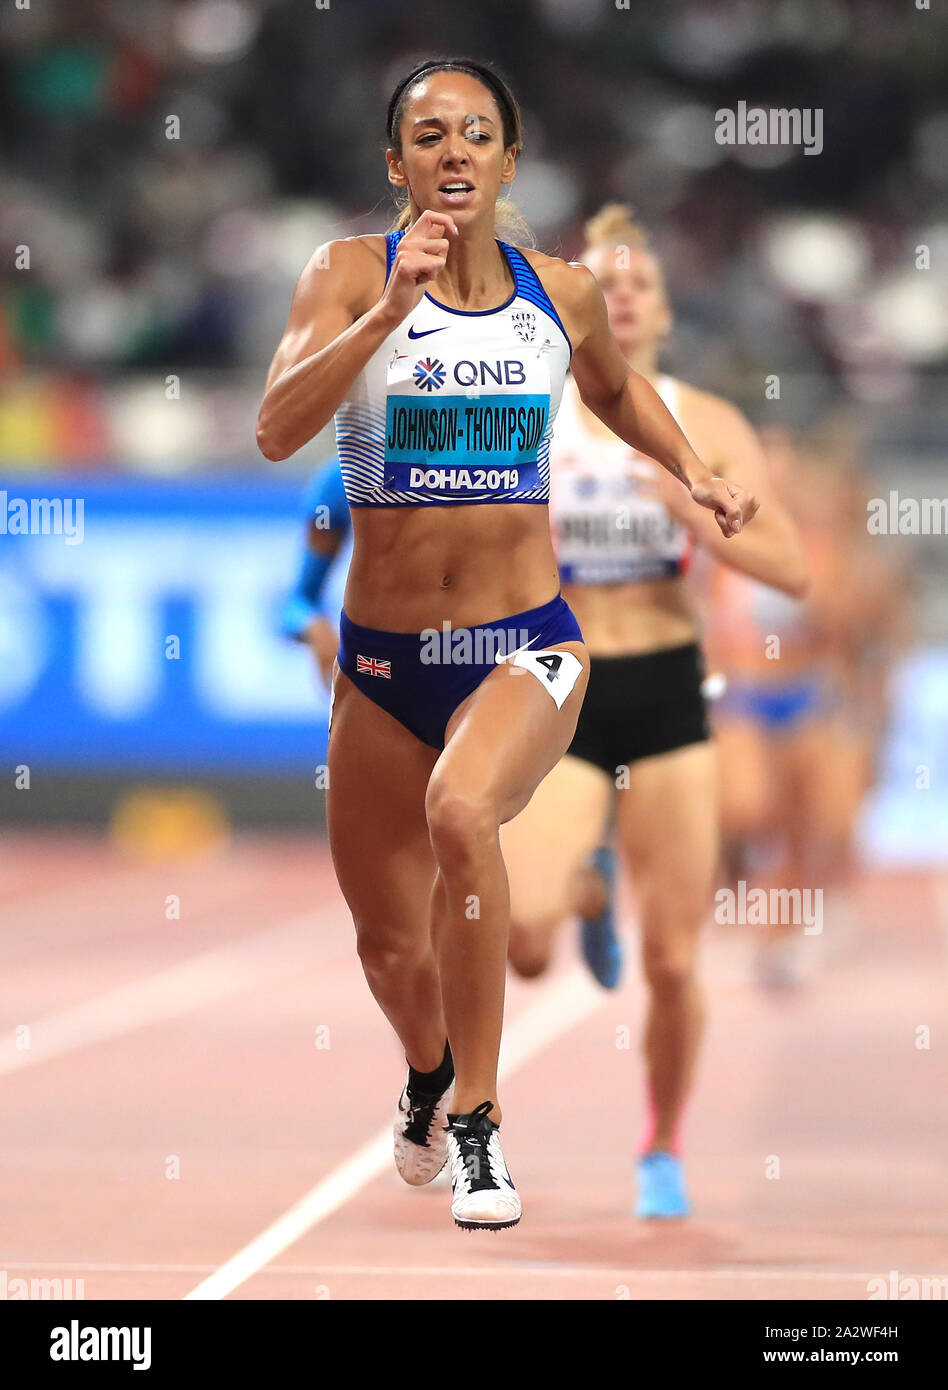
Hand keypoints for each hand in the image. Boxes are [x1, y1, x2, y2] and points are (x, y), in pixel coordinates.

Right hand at [378, 210, 458, 324]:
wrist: (393, 305)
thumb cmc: (409, 286)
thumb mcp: (422, 260)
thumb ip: (430, 243)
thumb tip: (444, 227)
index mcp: (410, 238)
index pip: (430, 215)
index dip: (446, 220)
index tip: (454, 233)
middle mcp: (407, 241)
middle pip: (443, 241)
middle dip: (442, 258)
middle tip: (427, 270)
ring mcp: (405, 251)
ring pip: (441, 252)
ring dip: (436, 269)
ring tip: (421, 276)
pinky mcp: (406, 264)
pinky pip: (435, 264)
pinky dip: (431, 276)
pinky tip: (417, 281)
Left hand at [689, 473, 758, 537]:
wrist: (703, 486)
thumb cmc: (708, 488)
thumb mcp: (717, 495)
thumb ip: (732, 511)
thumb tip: (738, 530)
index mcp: (749, 498)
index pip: (735, 517)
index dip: (721, 512)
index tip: (718, 499)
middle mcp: (752, 506)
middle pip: (735, 526)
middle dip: (722, 517)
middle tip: (718, 504)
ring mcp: (748, 514)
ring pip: (732, 530)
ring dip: (722, 520)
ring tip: (720, 506)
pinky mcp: (742, 520)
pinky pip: (730, 532)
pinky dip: (722, 524)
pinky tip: (722, 512)